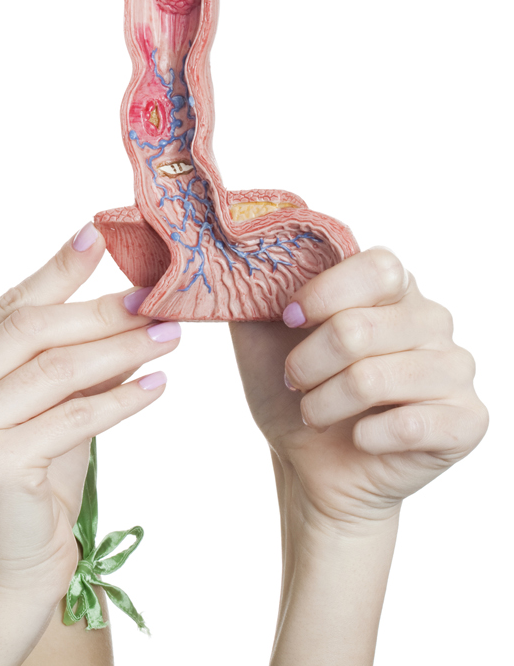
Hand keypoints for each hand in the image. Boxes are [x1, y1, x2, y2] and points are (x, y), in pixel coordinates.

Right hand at [0, 226, 178, 660]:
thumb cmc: (27, 493)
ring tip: (169, 338)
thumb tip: (124, 304)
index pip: (2, 310)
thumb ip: (65, 364)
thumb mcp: (44, 415)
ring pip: (54, 371)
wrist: (6, 577)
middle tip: (156, 300)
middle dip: (99, 312)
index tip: (99, 237)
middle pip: (28, 333)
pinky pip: (71, 418)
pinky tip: (155, 389)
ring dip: (120, 351)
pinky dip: (120, 401)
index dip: (54, 272)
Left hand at [230, 247, 486, 530]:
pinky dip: (365, 436)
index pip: (377, 267)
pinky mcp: (467, 420)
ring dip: (325, 403)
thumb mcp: (260, 334)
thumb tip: (248, 253)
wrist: (310, 463)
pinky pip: (409, 425)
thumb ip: (257, 289)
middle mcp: (432, 320)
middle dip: (306, 363)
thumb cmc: (292, 391)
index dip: (323, 294)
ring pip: (373, 378)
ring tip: (315, 412)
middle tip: (293, 381)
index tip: (287, 319)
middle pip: (359, 328)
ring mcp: (455, 369)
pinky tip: (359, 436)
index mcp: (392, 287)